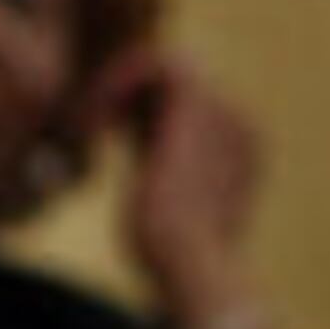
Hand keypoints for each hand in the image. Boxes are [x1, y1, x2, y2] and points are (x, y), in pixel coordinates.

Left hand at [95, 48, 268, 322]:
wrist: (188, 267)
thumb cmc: (170, 256)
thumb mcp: (165, 200)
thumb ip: (157, 159)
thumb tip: (123, 129)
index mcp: (243, 149)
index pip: (184, 104)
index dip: (136, 111)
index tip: (101, 140)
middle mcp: (244, 125)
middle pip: (173, 80)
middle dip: (124, 97)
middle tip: (87, 131)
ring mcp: (226, 111)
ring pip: (161, 63)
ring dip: (114, 87)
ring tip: (86, 126)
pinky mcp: (198, 105)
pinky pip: (150, 61)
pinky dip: (112, 84)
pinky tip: (92, 125)